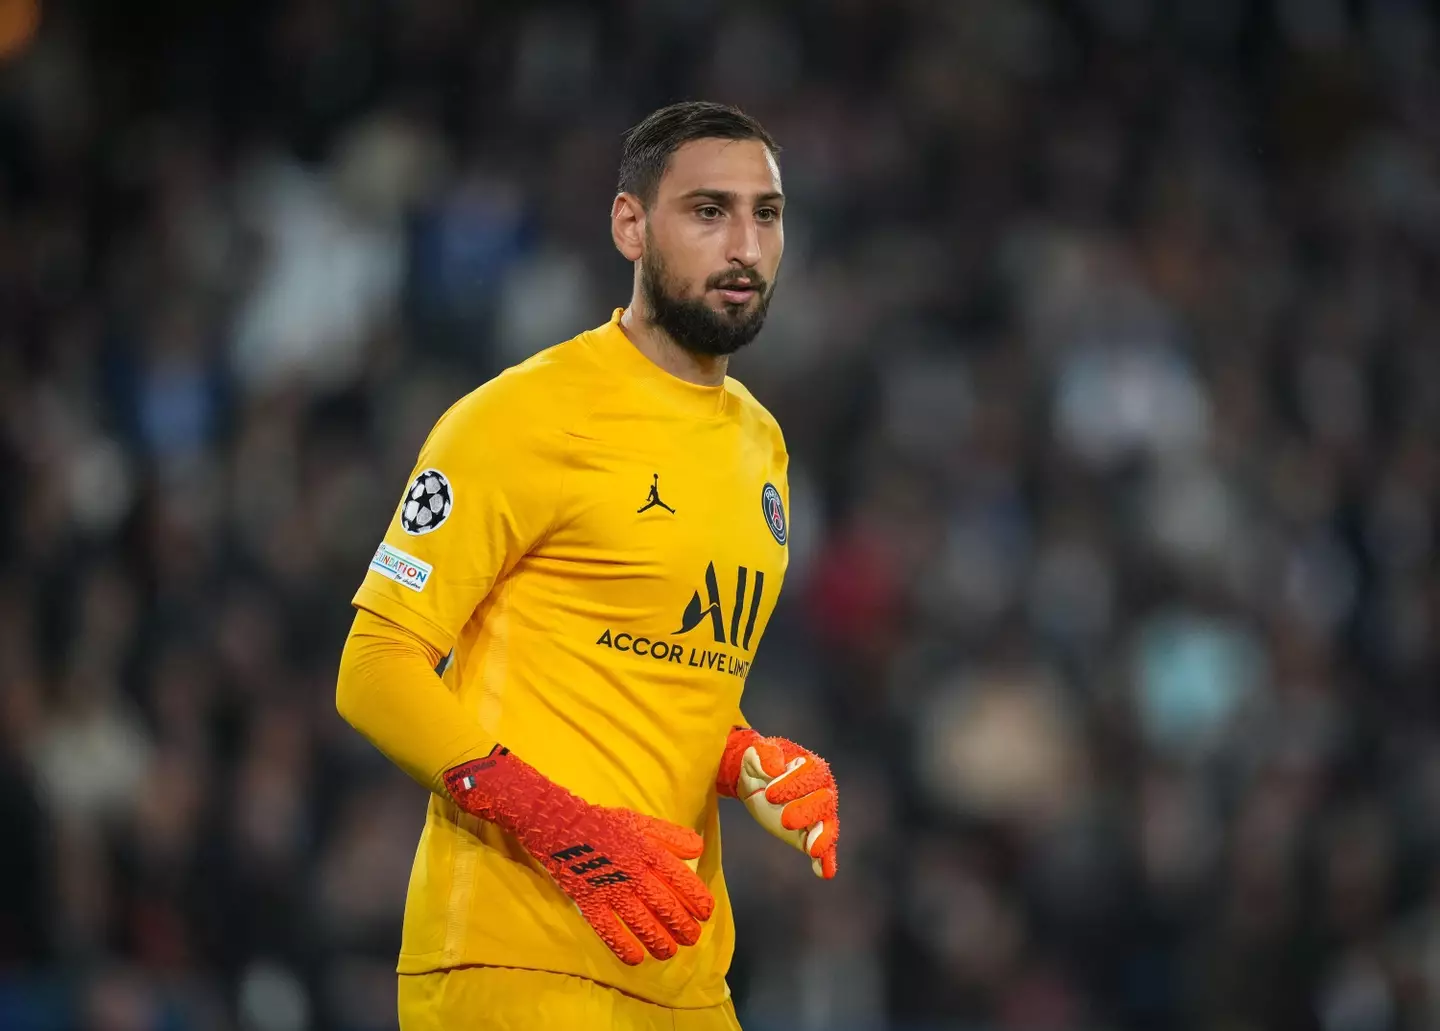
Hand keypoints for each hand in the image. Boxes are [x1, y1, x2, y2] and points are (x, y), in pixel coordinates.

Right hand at [445, 746, 714, 964]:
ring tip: (669, 952)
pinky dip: (622, 945)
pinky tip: (635, 958)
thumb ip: (670, 835)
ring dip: (658, 939)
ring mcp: (610, 887)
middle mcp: (632, 871)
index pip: (679, 877)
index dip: (696, 897)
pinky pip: (607, 928)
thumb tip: (698, 849)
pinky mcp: (588, 900)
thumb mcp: (640, 821)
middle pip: (663, 904)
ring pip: (640, 920)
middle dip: (681, 925)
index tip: (706, 912)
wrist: (559, 823)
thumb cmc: (604, 823)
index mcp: (647, 850)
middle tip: (691, 938)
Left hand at [717, 728, 838, 878]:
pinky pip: (823, 849)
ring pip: (827, 826)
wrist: (754, 781)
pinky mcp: (808, 836)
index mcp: (811, 767)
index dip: (794, 785)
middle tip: (786, 820)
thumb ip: (765, 755)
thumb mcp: (756, 752)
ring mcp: (817, 816)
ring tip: (814, 850)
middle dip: (807, 812)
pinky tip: (824, 872)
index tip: (770, 794)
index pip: (812, 776)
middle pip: (824, 803)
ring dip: (822, 838)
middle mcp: (821, 791)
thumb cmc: (759, 762)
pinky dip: (826, 861)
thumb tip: (775, 768)